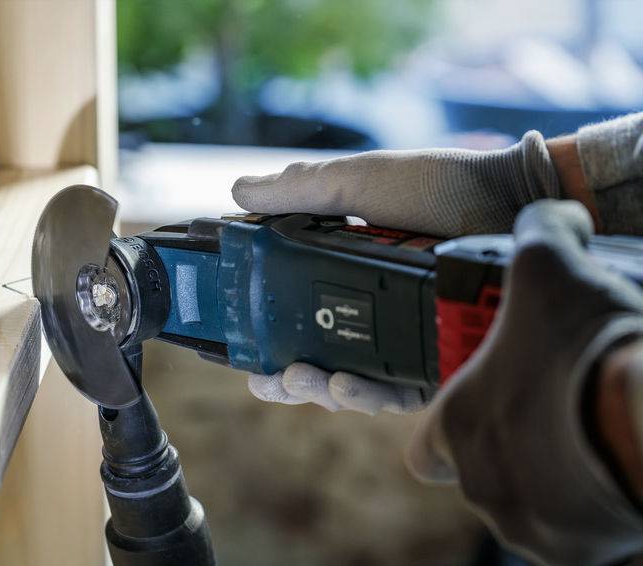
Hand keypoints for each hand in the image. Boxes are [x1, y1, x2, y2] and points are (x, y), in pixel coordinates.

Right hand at [237, 132, 561, 415]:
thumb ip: (298, 189)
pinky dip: (367, 395)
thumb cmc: (438, 186)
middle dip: (288, 380)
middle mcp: (372, 310)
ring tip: (301, 380)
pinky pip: (398, 392)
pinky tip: (344, 386)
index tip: (244, 358)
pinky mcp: (439, 359)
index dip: (267, 343)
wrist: (511, 200)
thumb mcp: (357, 182)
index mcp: (344, 273)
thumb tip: (237, 192)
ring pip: (353, 384)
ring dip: (319, 390)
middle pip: (319, 361)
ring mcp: (405, 337)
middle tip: (269, 380)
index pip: (294, 318)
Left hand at [407, 200, 642, 564]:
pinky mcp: (580, 552)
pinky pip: (577, 530)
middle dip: (516, 444)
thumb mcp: (552, 269)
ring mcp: (531, 523)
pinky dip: (592, 502)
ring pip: (533, 502)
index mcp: (460, 424)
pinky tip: (613, 460)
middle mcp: (484, 481)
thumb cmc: (590, 351)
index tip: (478, 417)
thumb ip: (541, 231)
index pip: (424, 450)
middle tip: (554, 413)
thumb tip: (555, 215)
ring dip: (554, 474)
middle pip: (485, 471)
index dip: (445, 433)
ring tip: (589, 433)